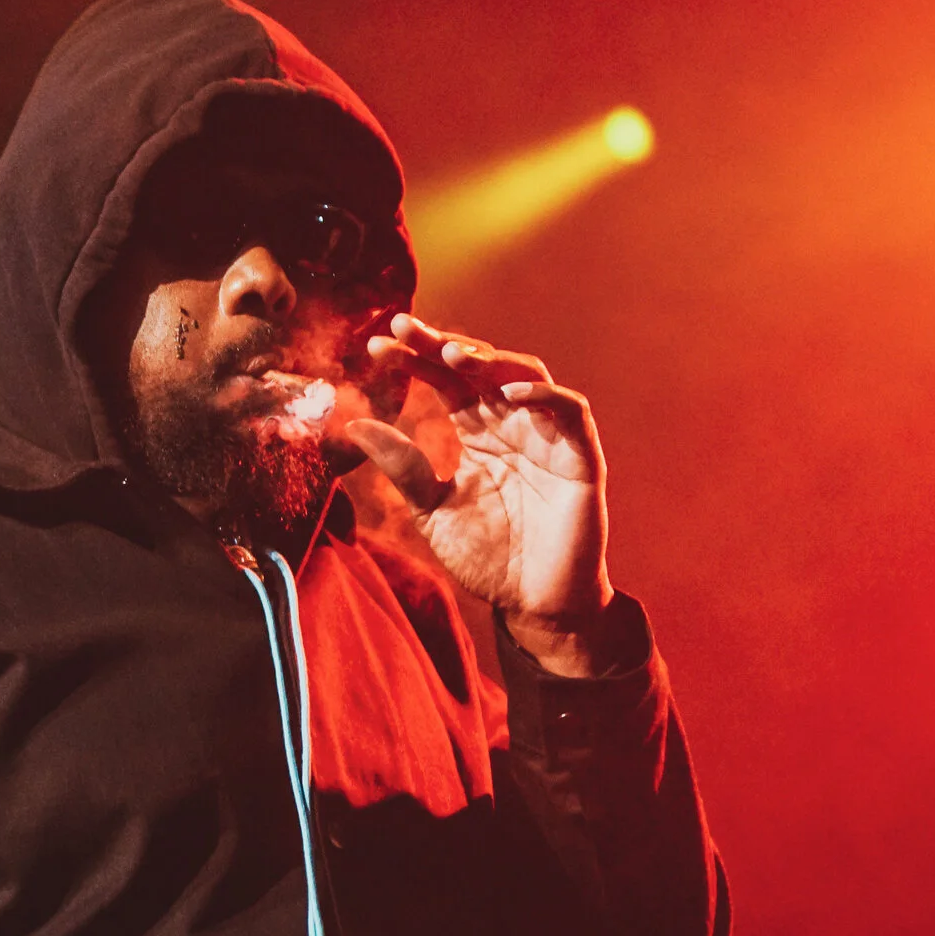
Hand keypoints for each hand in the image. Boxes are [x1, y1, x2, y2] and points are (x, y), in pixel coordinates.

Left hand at [344, 314, 614, 662]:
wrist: (532, 604)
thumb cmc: (487, 557)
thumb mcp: (432, 508)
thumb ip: (402, 466)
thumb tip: (354, 424)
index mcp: (477, 430)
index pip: (446, 380)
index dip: (415, 358)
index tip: (378, 344)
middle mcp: (512, 423)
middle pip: (481, 366)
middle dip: (445, 344)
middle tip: (407, 331)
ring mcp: (548, 436)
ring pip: (527, 375)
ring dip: (491, 360)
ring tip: (452, 354)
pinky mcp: (580, 458)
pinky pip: (570, 412)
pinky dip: (543, 396)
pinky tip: (507, 393)